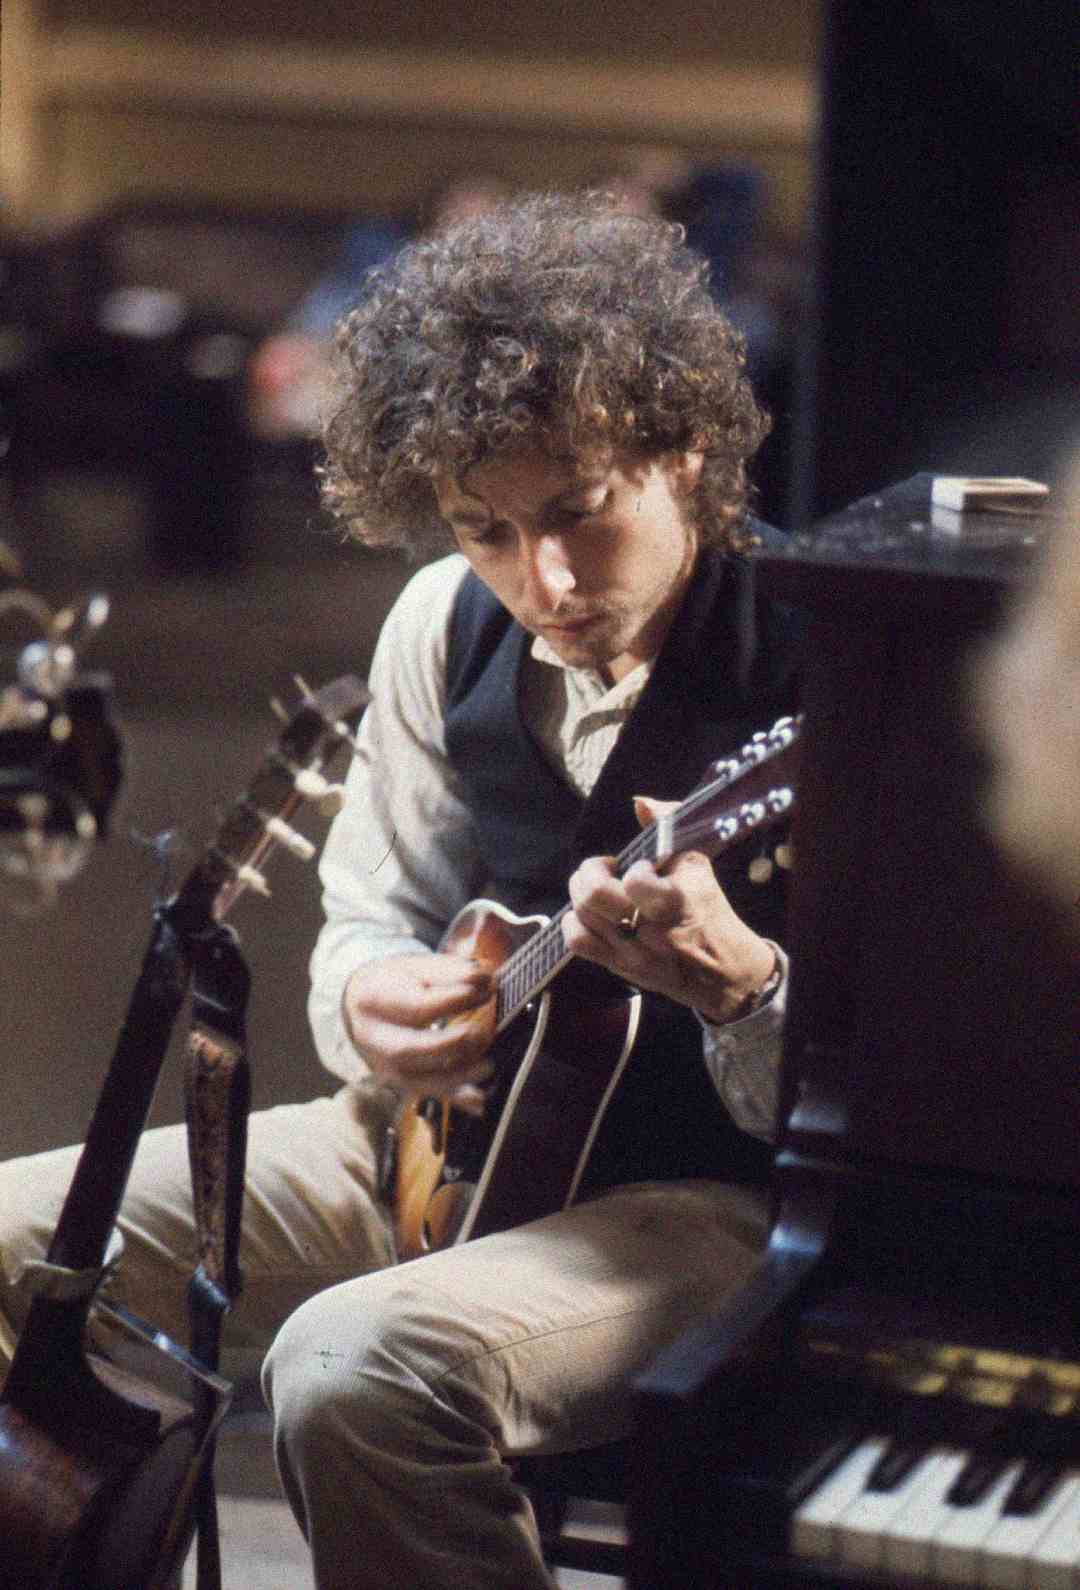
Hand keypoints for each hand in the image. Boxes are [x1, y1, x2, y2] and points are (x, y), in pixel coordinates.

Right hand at [342, 952, 495, 1105]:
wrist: (360, 1006)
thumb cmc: (394, 983)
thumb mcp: (416, 967)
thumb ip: (451, 972)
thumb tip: (485, 980)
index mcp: (373, 1000)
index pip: (416, 1006)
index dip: (454, 1000)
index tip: (487, 989)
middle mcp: (372, 1037)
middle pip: (408, 1050)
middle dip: (449, 1045)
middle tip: (480, 1033)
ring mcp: (383, 1064)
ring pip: (417, 1080)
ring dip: (456, 1076)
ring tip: (487, 1065)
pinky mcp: (398, 1081)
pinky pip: (427, 1094)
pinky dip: (454, 1097)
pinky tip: (478, 1100)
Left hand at [563, 796, 776, 1023]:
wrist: (722, 970)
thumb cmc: (707, 909)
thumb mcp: (697, 864)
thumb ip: (668, 825)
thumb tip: (639, 802)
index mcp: (675, 903)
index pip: (635, 883)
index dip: (633, 868)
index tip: (642, 866)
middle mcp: (649, 932)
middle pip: (593, 898)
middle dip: (590, 872)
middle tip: (606, 868)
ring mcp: (630, 953)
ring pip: (581, 915)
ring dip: (582, 891)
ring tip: (601, 887)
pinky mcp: (618, 967)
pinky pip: (577, 942)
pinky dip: (575, 921)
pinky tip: (592, 913)